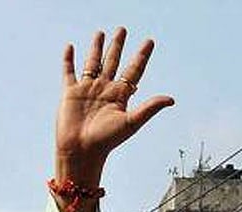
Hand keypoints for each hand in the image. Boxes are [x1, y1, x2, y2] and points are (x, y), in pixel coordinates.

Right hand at [54, 28, 172, 211]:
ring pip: (92, 63)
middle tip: (123, 29)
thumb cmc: (106, 141)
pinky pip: (69, 72)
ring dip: (96, 48)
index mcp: (120, 95)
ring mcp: (87, 90)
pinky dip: (69, 60)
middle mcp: (104, 90)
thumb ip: (150, 108)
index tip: (149, 41)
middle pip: (113, 62)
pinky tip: (70, 47)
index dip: (142, 56)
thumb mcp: (131, 122)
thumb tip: (172, 99)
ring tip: (100, 33)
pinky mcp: (70, 93)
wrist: (80, 151)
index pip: (133, 70)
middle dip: (118, 45)